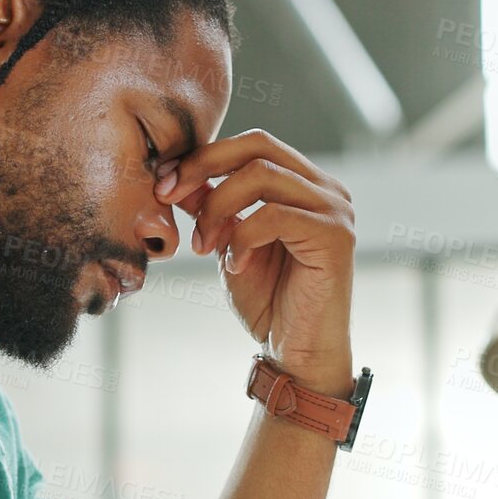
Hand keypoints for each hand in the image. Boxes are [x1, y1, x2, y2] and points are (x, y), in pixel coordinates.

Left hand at [153, 130, 355, 394]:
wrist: (297, 353)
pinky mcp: (335, 235)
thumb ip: (211, 207)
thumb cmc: (268, 302)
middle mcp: (325, 188)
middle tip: (167, 195)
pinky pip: (275, 215)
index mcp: (303, 184)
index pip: (252, 144)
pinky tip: (235, 265)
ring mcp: (335, 209)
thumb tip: (177, 175)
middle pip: (258, 145)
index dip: (203, 156)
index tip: (162, 184)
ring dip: (218, 208)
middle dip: (203, 166)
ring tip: (203, 247)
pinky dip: (243, 237)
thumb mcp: (227, 245)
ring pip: (262, 175)